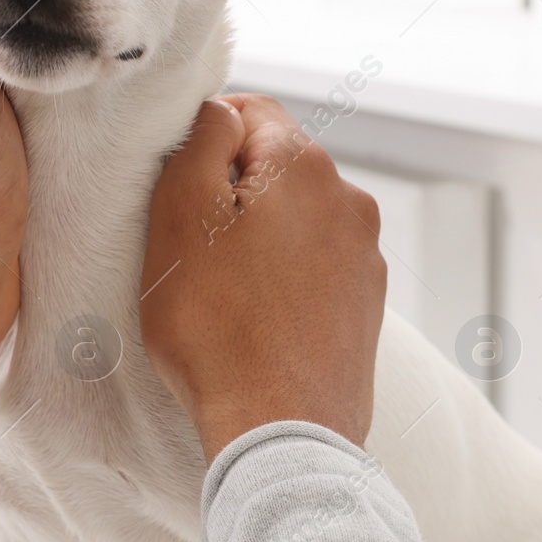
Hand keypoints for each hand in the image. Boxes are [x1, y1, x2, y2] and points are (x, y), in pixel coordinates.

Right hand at [139, 93, 386, 461]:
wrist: (283, 432)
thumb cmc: (219, 327)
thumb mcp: (181, 214)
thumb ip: (199, 139)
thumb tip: (219, 110)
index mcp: (307, 166)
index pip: (250, 110)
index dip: (203, 139)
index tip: (176, 188)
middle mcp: (350, 201)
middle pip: (276, 166)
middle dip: (231, 191)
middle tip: (189, 244)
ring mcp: (364, 257)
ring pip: (296, 219)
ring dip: (259, 238)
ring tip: (222, 291)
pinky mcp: (366, 306)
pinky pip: (315, 268)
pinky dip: (284, 280)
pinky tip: (255, 319)